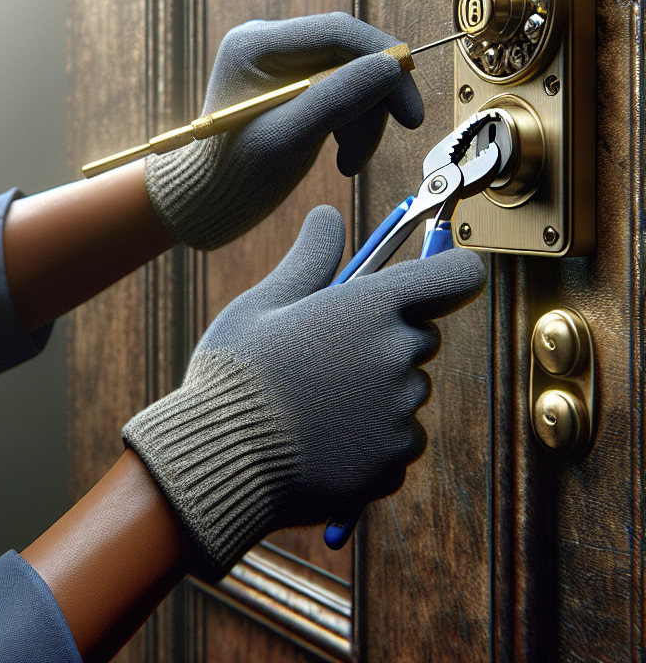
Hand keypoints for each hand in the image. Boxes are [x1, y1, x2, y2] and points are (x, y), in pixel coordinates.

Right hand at [122, 205, 485, 578]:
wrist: (221, 458)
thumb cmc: (237, 372)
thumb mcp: (263, 302)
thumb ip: (310, 257)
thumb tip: (329, 215)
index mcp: (370, 308)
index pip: (456, 277)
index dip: (449, 273)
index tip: (431, 279)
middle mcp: (397, 356)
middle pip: (420, 335)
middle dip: (385, 336)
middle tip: (325, 349)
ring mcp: (400, 413)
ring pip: (405, 389)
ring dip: (375, 389)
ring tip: (313, 400)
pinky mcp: (394, 460)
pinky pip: (397, 438)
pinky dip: (370, 437)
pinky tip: (322, 437)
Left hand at [144, 12, 423, 248]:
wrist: (208, 202)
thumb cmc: (236, 175)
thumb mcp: (289, 139)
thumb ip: (337, 99)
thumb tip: (392, 66)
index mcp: (255, 43)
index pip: (339, 32)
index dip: (385, 64)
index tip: (410, 112)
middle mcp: (269, 42)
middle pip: (350, 54)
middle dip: (370, 104)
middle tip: (369, 150)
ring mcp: (282, 62)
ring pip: (353, 77)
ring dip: (362, 122)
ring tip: (347, 164)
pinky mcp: (295, 84)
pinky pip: (343, 93)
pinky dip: (352, 126)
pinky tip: (341, 157)